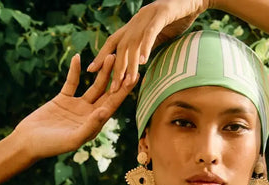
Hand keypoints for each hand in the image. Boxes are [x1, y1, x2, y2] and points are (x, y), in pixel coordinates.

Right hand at [11, 52, 132, 161]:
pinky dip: (74, 71)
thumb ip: (90, 126)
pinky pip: (71, 82)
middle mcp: (88, 116)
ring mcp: (76, 107)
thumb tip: (106, 111)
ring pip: (93, 86)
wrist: (27, 142)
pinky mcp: (63, 100)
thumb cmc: (50, 146)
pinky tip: (78, 57)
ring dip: (101, 72)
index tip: (134, 77)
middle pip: (106, 94)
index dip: (123, 92)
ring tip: (110, 56)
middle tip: (127, 61)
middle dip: (117, 78)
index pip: (112, 106)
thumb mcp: (72, 138)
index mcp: (94, 126)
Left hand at [88, 0, 210, 92]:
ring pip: (134, 42)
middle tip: (112, 88)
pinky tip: (143, 62)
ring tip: (128, 82)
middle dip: (116, 68)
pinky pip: (150, 33)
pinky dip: (145, 47)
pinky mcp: (162, 14)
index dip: (101, 55)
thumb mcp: (158, 35)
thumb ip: (147, 46)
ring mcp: (148, 16)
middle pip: (121, 46)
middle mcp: (137, 20)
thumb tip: (140, 64)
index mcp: (133, 24)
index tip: (91, 70)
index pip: (113, 41)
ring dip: (130, 64)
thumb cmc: (177, 18)